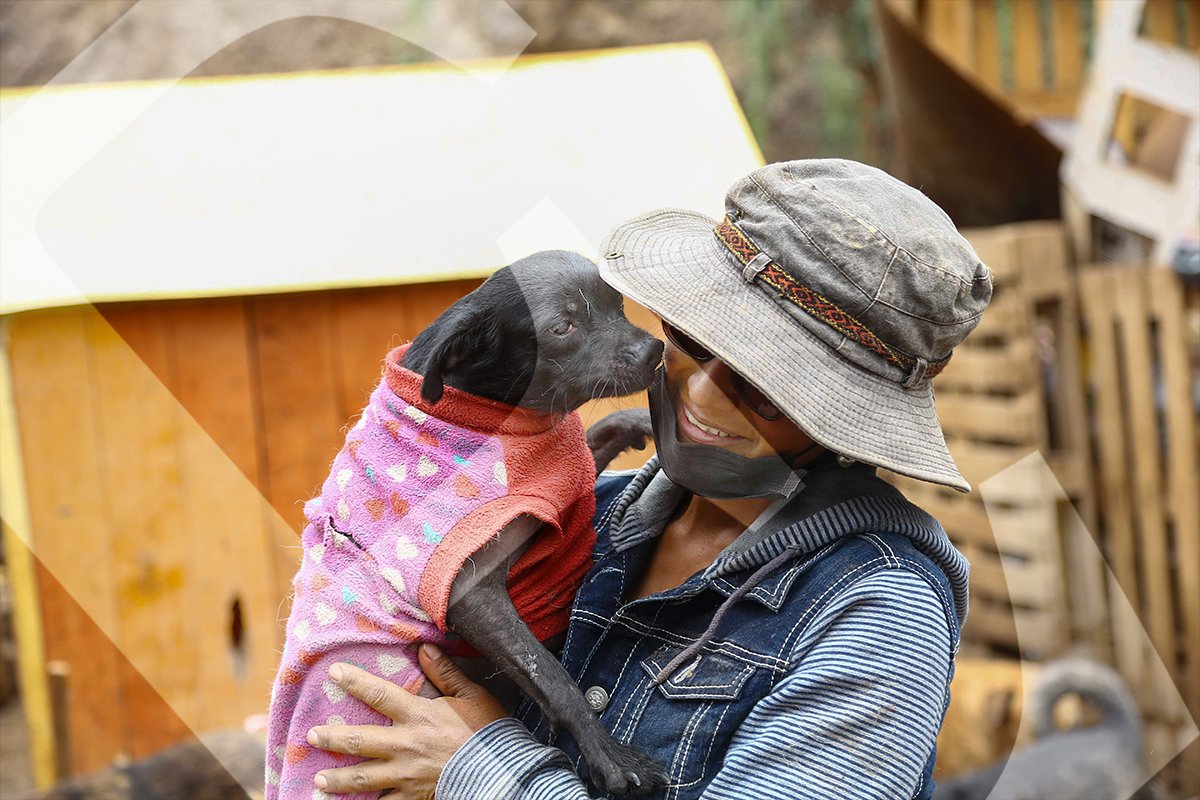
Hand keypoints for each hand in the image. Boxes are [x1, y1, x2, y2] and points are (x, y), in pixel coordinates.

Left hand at [306, 643, 506, 797]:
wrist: (501, 770)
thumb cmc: (488, 730)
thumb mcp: (471, 694)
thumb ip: (445, 672)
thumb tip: (424, 647)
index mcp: (419, 715)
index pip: (380, 695)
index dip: (355, 682)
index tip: (334, 673)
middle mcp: (406, 744)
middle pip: (360, 740)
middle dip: (332, 738)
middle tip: (312, 736)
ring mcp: (406, 774)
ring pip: (363, 778)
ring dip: (338, 779)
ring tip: (319, 779)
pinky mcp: (412, 796)